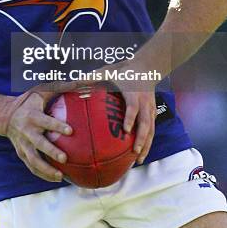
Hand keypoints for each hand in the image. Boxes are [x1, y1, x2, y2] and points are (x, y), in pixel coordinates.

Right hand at [0, 91, 71, 181]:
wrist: (5, 116)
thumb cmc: (28, 102)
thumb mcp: (40, 91)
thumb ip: (60, 87)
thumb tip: (81, 82)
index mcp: (32, 116)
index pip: (45, 121)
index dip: (57, 126)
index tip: (70, 131)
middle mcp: (26, 132)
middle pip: (38, 143)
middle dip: (51, 151)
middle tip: (65, 158)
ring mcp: (23, 145)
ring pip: (33, 160)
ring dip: (46, 169)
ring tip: (60, 176)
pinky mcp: (22, 154)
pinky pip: (32, 167)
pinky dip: (43, 175)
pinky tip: (56, 179)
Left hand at [22, 72, 157, 165]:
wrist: (145, 67)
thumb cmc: (123, 71)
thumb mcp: (108, 72)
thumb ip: (92, 78)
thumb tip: (73, 83)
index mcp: (133, 94)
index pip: (133, 108)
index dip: (130, 118)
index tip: (125, 131)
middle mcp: (144, 103)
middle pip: (146, 123)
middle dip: (142, 139)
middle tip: (134, 152)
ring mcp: (150, 108)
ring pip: (151, 130)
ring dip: (146, 145)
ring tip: (138, 160)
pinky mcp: (153, 112)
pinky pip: (152, 129)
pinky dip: (147, 142)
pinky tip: (139, 153)